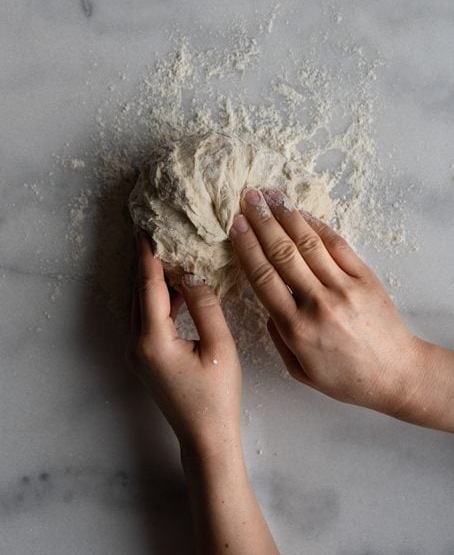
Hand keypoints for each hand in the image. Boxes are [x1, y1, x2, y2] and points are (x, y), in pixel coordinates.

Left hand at [128, 232, 278, 553]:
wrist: (206, 437)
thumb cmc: (217, 396)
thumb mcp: (219, 346)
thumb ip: (204, 305)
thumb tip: (191, 273)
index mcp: (153, 339)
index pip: (147, 286)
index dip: (148, 256)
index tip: (146, 228)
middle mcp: (137, 344)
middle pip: (139, 293)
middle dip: (147, 262)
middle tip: (158, 232)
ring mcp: (138, 352)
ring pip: (142, 305)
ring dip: (153, 280)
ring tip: (169, 252)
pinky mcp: (146, 357)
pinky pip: (148, 318)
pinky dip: (159, 299)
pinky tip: (176, 286)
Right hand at [229, 188, 428, 422]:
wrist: (396, 374)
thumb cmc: (346, 377)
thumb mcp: (299, 370)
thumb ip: (278, 336)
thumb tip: (268, 304)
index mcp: (297, 328)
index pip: (264, 278)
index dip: (247, 247)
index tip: (235, 225)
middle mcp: (318, 303)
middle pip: (282, 253)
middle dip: (262, 222)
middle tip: (247, 198)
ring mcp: (344, 287)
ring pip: (308, 244)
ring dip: (287, 216)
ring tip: (271, 195)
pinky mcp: (365, 278)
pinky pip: (337, 245)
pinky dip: (318, 226)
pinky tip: (302, 213)